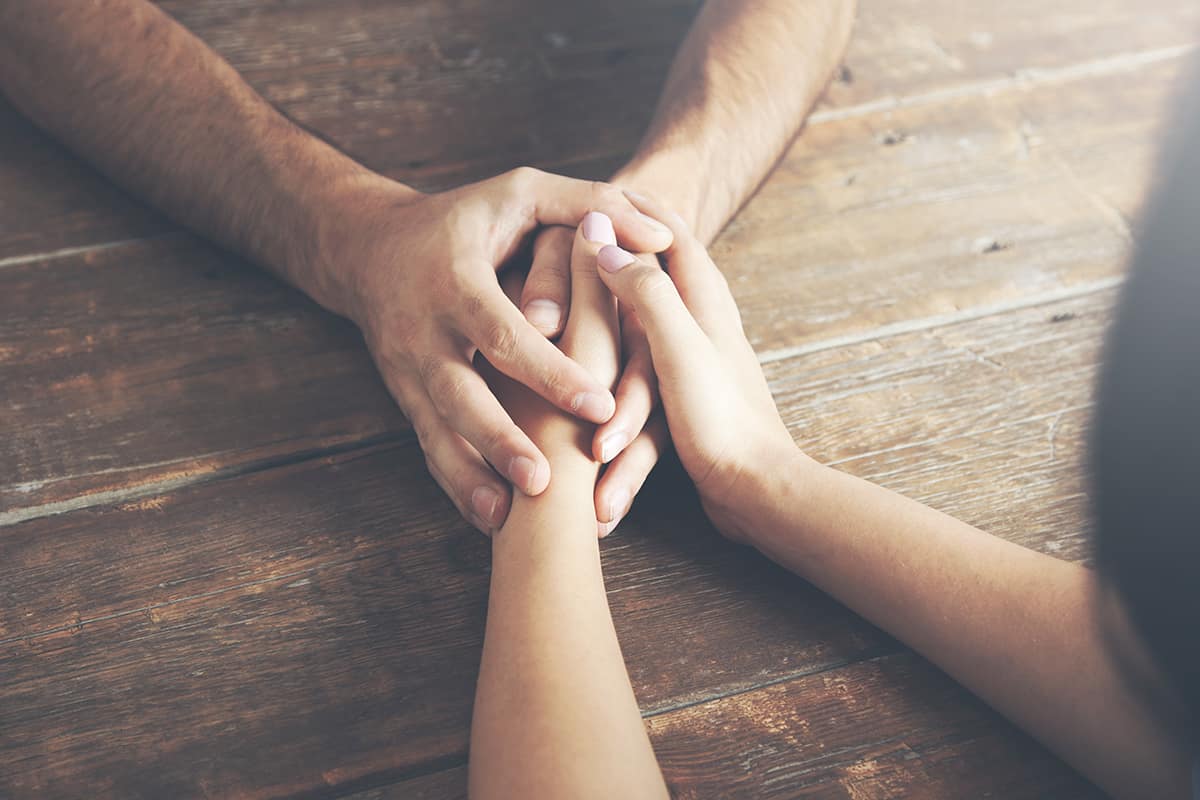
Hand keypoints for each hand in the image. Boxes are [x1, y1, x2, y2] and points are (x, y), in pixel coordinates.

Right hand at [328, 168, 672, 533]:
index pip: (505, 332)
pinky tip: (488, 517)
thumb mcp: (522, 192)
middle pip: (460, 392)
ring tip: (508, 515)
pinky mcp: (403, 394)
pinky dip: (455, 481)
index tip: (599, 405)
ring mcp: (407, 369)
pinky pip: (427, 443)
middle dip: (501, 438)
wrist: (368, 247)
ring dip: (470, 474)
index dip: (550, 370)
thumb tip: (661, 231)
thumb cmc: (465, 217)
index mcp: (457, 280)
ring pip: (437, 430)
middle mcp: (424, 329)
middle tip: (545, 480)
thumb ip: (590, 203)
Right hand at [592, 195, 803, 542]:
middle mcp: (698, 322)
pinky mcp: (678, 400)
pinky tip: (577, 377)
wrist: (756, 492)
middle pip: (644, 275)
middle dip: (604, 262)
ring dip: (599, 335)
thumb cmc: (721, 419)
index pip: (670, 229)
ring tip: (558, 317)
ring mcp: (688, 361)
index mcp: (703, 298)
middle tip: (561, 239)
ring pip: (631, 330)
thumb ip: (643, 290)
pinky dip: (605, 376)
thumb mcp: (678, 345)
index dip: (636, 204)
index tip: (596, 187)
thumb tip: (603, 239)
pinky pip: (630, 374)